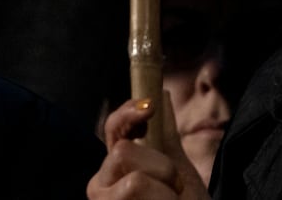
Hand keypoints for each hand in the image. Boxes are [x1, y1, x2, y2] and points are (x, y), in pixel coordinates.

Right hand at [87, 93, 208, 199]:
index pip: (113, 129)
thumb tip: (159, 93)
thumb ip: (165, 136)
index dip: (127, 113)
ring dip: (165, 193)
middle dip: (161, 168)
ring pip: (134, 182)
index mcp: (116, 167)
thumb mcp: (179, 171)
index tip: (149, 107)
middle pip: (123, 152)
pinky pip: (138, 195)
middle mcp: (102, 184)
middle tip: (174, 190)